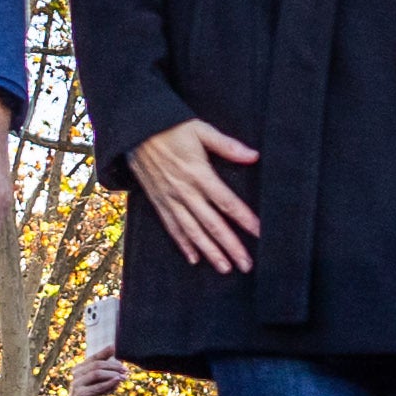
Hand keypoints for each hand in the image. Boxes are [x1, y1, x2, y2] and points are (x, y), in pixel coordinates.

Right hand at [129, 118, 259, 274]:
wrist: (135, 130)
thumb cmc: (171, 127)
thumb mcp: (201, 130)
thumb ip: (227, 145)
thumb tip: (253, 156)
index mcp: (199, 173)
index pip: (227, 202)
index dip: (244, 219)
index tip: (260, 233)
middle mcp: (185, 191)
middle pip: (212, 224)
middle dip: (230, 246)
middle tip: (246, 264)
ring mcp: (170, 199)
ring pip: (193, 231)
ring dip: (210, 251)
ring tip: (225, 267)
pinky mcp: (158, 201)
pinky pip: (172, 227)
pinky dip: (183, 244)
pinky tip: (194, 258)